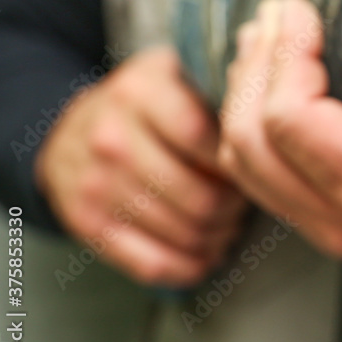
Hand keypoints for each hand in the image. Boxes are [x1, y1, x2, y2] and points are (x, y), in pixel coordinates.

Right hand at [36, 46, 248, 286]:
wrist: (71, 130)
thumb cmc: (147, 107)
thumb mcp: (177, 75)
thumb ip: (220, 90)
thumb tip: (270, 122)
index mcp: (142, 93)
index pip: (205, 138)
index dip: (238, 161)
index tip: (251, 164)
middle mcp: (112, 139)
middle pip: (202, 198)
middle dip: (235, 207)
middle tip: (244, 202)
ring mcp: (96, 185)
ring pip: (185, 233)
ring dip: (219, 236)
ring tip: (228, 223)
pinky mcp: (87, 225)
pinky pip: (153, 264)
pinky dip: (190, 266)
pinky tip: (205, 252)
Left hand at [217, 0, 341, 261]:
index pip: (294, 125)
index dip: (284, 57)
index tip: (297, 10)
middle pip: (253, 144)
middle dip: (254, 69)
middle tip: (274, 16)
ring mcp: (329, 228)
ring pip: (243, 163)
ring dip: (242, 93)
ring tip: (263, 39)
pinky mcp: (319, 221)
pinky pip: (257, 175)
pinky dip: (250, 122)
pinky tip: (266, 79)